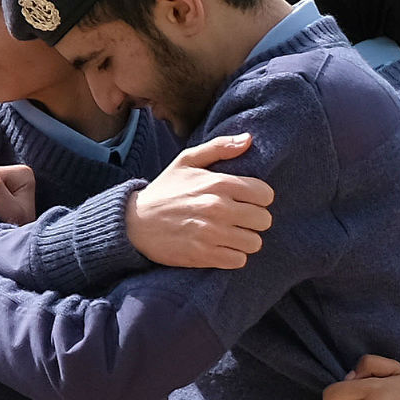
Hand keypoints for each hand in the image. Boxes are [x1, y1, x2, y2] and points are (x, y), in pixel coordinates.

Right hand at [129, 136, 271, 269]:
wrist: (134, 222)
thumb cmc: (165, 190)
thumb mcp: (187, 161)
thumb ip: (220, 147)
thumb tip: (249, 139)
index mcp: (217, 183)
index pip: (265, 194)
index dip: (259, 198)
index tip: (246, 200)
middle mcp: (217, 208)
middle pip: (264, 220)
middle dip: (254, 220)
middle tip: (239, 219)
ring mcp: (211, 233)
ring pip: (254, 242)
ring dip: (245, 239)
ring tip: (230, 234)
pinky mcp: (203, 255)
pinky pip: (239, 260)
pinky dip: (233, 256)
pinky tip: (222, 247)